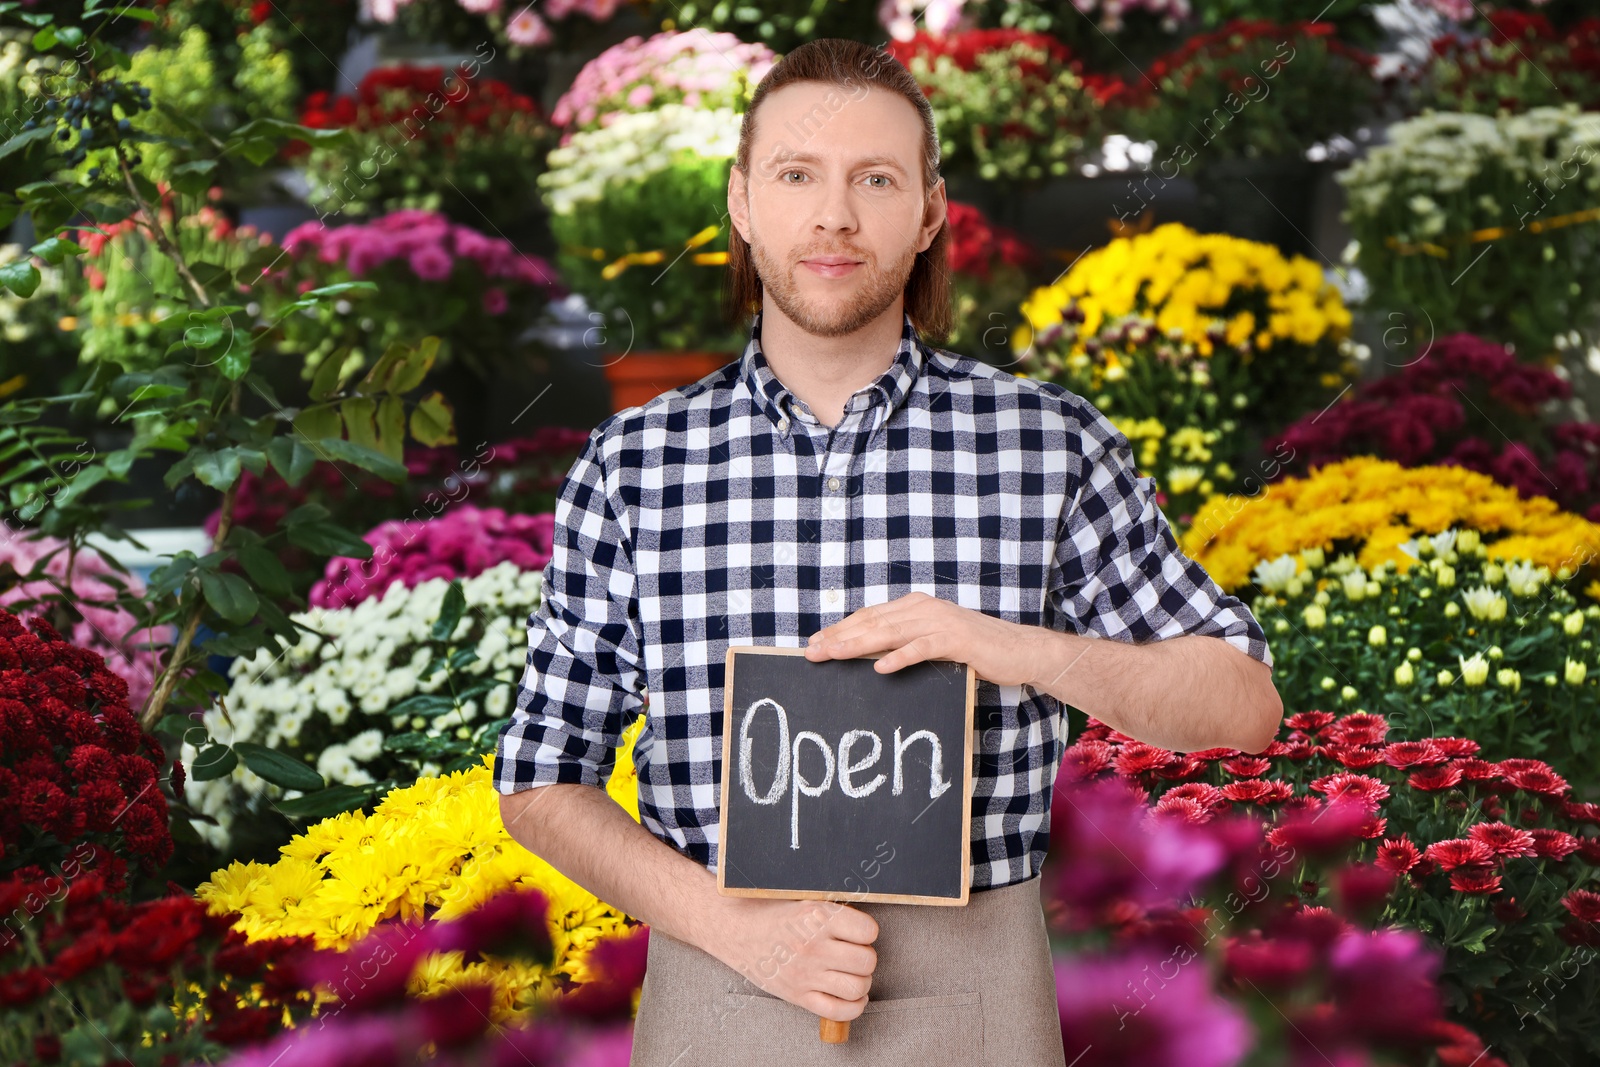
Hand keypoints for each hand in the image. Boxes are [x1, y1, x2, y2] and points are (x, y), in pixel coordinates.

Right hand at [707, 897, 879, 1020]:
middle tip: (855, 953)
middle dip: (866, 957)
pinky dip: (854, 1007)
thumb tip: (863, 922)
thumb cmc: (769, 910)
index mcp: (817, 917)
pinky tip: (852, 996)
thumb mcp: (803, 898)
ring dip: (861, 982)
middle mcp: (813, 947)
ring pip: (857, 987)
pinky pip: (839, 1011)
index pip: (868, 931)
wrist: (733, 929)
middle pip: (866, 961)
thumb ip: (832, 910)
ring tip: (852, 973)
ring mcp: (805, 974)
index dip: (867, 931)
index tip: (858, 932)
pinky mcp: (797, 996)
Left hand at [804, 591, 1049, 687]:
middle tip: (812, 652)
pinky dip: (900, 657)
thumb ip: (905, 641)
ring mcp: (940, 622)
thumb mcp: (933, 641)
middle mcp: (924, 608)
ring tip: (833, 655)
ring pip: (890, 632)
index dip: (841, 628)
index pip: (870, 616)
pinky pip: (922, 648)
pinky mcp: (957, 640)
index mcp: (916, 606)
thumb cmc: (975, 648)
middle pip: (873, 622)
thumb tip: (871, 655)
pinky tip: (880, 667)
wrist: (1018, 649)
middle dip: (839, 637)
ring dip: (858, 645)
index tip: (815, 642)